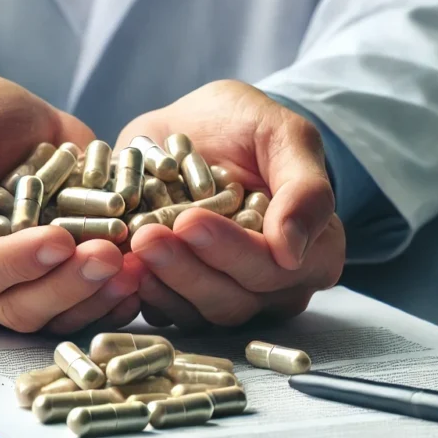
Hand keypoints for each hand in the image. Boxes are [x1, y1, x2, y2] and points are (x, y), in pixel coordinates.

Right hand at [0, 76, 143, 332]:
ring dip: (97, 296)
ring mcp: (15, 292)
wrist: (17, 124)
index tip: (59, 239)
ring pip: (55, 317)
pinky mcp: (56, 290)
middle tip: (109, 254)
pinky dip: (114, 299)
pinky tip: (140, 278)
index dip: (17, 262)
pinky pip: (84, 312)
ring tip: (133, 267)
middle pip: (18, 306)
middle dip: (68, 283)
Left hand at [116, 80, 343, 329]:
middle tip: (148, 235)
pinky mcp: (186, 300)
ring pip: (199, 311)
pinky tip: (122, 266)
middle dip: (188, 268)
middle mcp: (276, 286)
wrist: (196, 127)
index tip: (192, 222)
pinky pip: (166, 312)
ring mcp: (230, 297)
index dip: (234, 251)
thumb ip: (304, 188)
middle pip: (236, 298)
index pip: (277, 268)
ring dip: (162, 282)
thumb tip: (292, 252)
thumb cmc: (248, 126)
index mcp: (315, 250)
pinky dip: (142, 292)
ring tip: (130, 245)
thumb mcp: (285, 134)